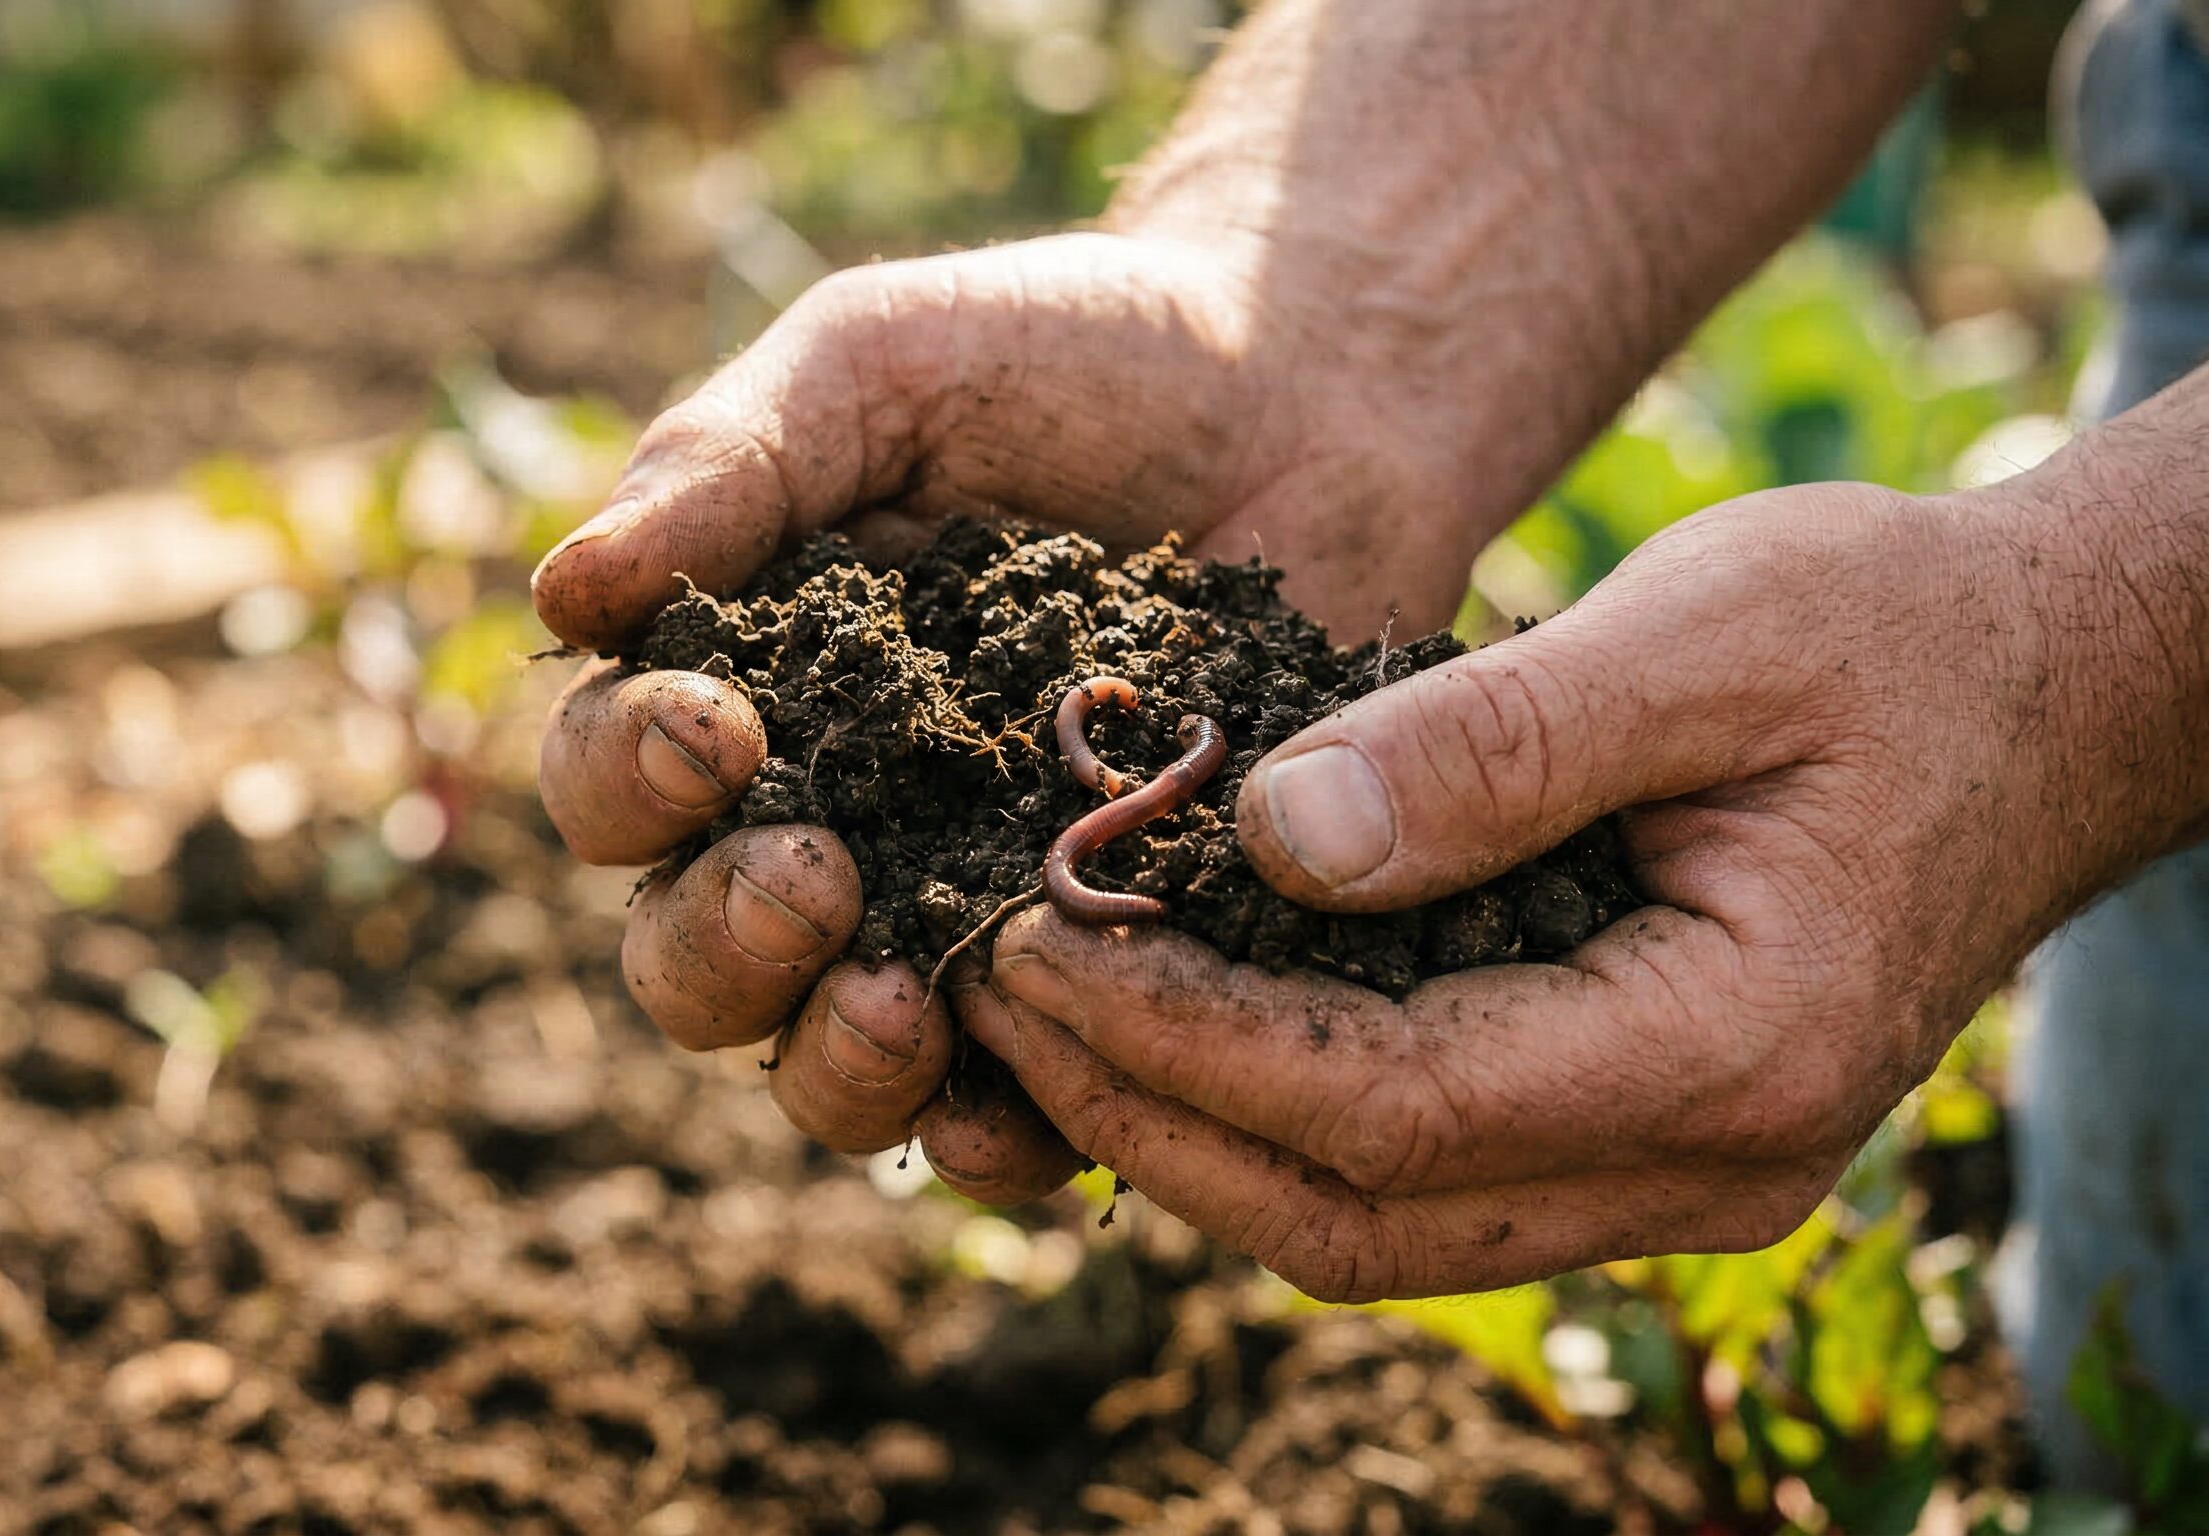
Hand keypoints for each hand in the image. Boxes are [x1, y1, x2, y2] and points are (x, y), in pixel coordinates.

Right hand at [533, 229, 1505, 1198]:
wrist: (1312, 385)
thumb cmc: (1065, 355)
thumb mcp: (879, 366)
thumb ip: (727, 466)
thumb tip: (562, 592)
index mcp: (737, 692)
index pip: (614, 782)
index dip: (631, 779)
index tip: (711, 732)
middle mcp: (821, 824)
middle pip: (693, 957)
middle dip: (726, 941)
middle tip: (808, 877)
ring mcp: (955, 910)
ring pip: (825, 1059)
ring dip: (836, 1060)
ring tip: (898, 1004)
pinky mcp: (1098, 971)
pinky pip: (1018, 1101)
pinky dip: (1002, 1126)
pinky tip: (1020, 1102)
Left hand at [969, 480, 2167, 1298]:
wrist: (2054, 687)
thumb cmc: (1895, 632)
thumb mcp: (1710, 629)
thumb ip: (1499, 742)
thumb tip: (1270, 838)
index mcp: (1731, 1051)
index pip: (1392, 1106)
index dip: (1188, 1040)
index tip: (1032, 941)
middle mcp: (1704, 1163)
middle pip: (1358, 1215)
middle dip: (1150, 1117)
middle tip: (985, 992)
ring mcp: (1677, 1172)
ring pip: (1376, 1225)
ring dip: (1192, 1133)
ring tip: (1038, 1006)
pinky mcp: (1636, 1132)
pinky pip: (1421, 1172)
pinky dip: (1276, 1115)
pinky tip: (1168, 1014)